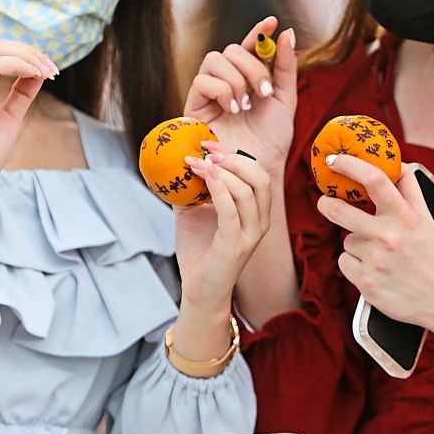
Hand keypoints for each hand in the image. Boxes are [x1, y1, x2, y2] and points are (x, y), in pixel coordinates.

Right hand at [0, 40, 57, 204]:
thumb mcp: (9, 117)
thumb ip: (21, 94)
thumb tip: (40, 74)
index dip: (26, 55)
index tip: (49, 71)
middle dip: (30, 52)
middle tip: (52, 69)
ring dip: (28, 56)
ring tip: (48, 72)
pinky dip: (19, 65)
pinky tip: (36, 76)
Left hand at [174, 144, 271, 309]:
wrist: (199, 290)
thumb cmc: (199, 251)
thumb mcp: (194, 212)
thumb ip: (191, 188)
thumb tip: (173, 161)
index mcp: (257, 211)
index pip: (256, 173)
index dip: (236, 154)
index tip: (209, 144)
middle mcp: (260, 221)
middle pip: (260, 178)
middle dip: (234, 159)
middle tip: (207, 152)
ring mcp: (250, 234)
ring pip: (248, 190)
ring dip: (221, 171)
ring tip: (197, 163)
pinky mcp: (236, 245)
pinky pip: (231, 210)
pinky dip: (218, 188)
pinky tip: (203, 174)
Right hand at [183, 17, 297, 172]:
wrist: (256, 169)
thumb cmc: (270, 139)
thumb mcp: (284, 100)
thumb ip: (285, 67)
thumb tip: (286, 32)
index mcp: (249, 77)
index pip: (250, 46)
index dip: (258, 31)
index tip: (273, 21)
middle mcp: (228, 80)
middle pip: (232, 49)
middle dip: (252, 67)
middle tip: (262, 92)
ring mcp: (210, 91)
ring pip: (215, 59)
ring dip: (236, 79)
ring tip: (245, 105)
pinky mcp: (194, 104)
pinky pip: (203, 79)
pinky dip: (221, 90)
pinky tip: (231, 109)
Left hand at [318, 157, 433, 341]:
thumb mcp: (427, 219)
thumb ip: (410, 190)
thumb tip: (396, 163)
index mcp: (406, 216)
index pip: (374, 180)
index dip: (349, 165)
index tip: (334, 159)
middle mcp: (389, 237)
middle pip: (340, 211)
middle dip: (327, 204)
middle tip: (325, 202)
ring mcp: (376, 261)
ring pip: (347, 241)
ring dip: (357, 244)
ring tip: (381, 255)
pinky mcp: (366, 284)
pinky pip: (345, 263)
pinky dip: (354, 265)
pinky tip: (375, 271)